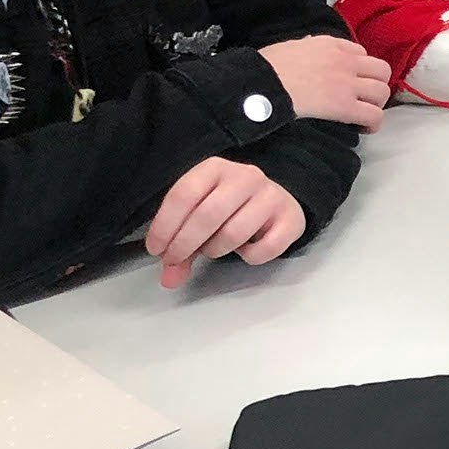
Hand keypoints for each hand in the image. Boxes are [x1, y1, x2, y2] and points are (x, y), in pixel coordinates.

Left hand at [144, 158, 306, 288]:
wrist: (276, 199)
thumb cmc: (230, 208)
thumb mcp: (199, 215)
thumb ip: (180, 246)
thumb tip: (169, 279)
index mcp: (215, 168)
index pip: (184, 194)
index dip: (165, 225)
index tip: (156, 249)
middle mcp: (245, 176)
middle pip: (208, 214)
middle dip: (185, 243)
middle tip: (175, 261)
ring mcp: (272, 196)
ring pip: (235, 233)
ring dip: (216, 250)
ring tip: (213, 250)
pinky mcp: (292, 218)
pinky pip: (265, 249)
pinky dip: (249, 257)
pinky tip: (245, 250)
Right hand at [257, 34, 390, 129]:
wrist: (260, 83)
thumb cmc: (264, 68)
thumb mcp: (289, 47)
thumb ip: (305, 48)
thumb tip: (307, 49)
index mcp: (329, 44)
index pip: (360, 52)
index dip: (359, 68)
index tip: (352, 80)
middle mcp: (344, 60)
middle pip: (381, 70)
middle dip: (376, 84)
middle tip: (364, 98)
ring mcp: (347, 83)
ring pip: (382, 92)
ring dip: (376, 104)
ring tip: (364, 113)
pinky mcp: (344, 105)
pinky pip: (374, 114)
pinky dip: (373, 123)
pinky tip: (364, 128)